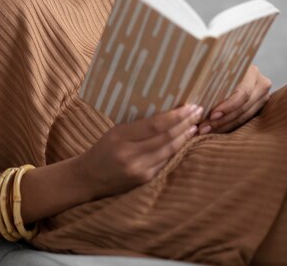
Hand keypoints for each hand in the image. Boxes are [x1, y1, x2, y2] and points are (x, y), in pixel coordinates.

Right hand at [78, 104, 202, 200]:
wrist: (88, 178)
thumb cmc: (102, 149)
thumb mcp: (115, 131)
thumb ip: (138, 126)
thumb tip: (167, 114)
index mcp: (120, 136)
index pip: (155, 125)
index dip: (176, 116)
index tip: (190, 106)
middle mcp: (131, 154)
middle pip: (166, 137)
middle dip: (185, 123)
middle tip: (198, 112)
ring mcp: (139, 170)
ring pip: (169, 151)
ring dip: (185, 137)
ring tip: (195, 126)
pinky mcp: (144, 180)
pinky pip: (165, 162)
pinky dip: (176, 151)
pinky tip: (184, 142)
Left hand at [198, 65, 271, 134]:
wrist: (234, 67)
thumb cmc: (218, 65)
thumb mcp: (217, 67)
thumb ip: (210, 78)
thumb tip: (193, 95)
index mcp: (252, 72)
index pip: (243, 93)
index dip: (228, 106)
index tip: (212, 114)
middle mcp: (261, 84)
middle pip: (243, 107)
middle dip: (222, 120)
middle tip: (204, 127)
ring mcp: (262, 97)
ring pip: (244, 117)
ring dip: (223, 125)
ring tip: (205, 130)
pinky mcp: (259, 107)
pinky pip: (244, 120)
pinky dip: (228, 125)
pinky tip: (215, 130)